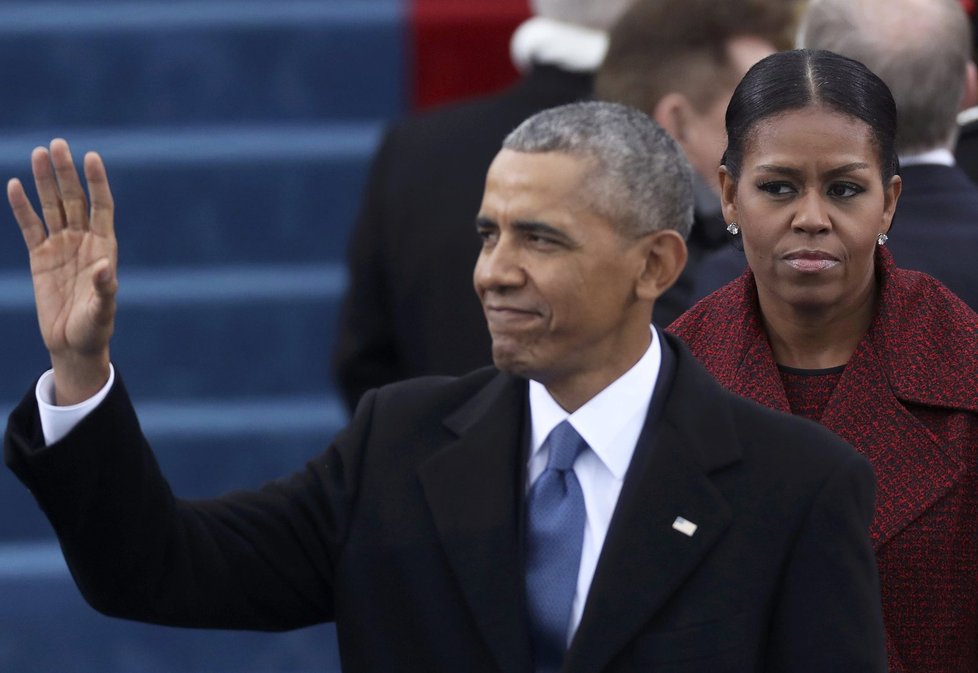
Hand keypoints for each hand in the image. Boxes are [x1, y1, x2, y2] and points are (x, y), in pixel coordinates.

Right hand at [7, 139, 116, 404]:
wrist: (73, 344)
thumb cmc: (95, 327)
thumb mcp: (103, 310)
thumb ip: (105, 288)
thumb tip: (106, 268)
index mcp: (104, 247)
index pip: (101, 206)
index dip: (97, 182)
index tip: (91, 157)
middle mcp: (83, 241)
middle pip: (74, 199)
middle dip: (66, 173)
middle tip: (58, 144)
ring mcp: (60, 247)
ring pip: (52, 206)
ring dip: (45, 181)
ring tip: (39, 153)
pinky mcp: (40, 257)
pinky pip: (30, 226)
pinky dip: (22, 207)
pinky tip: (14, 185)